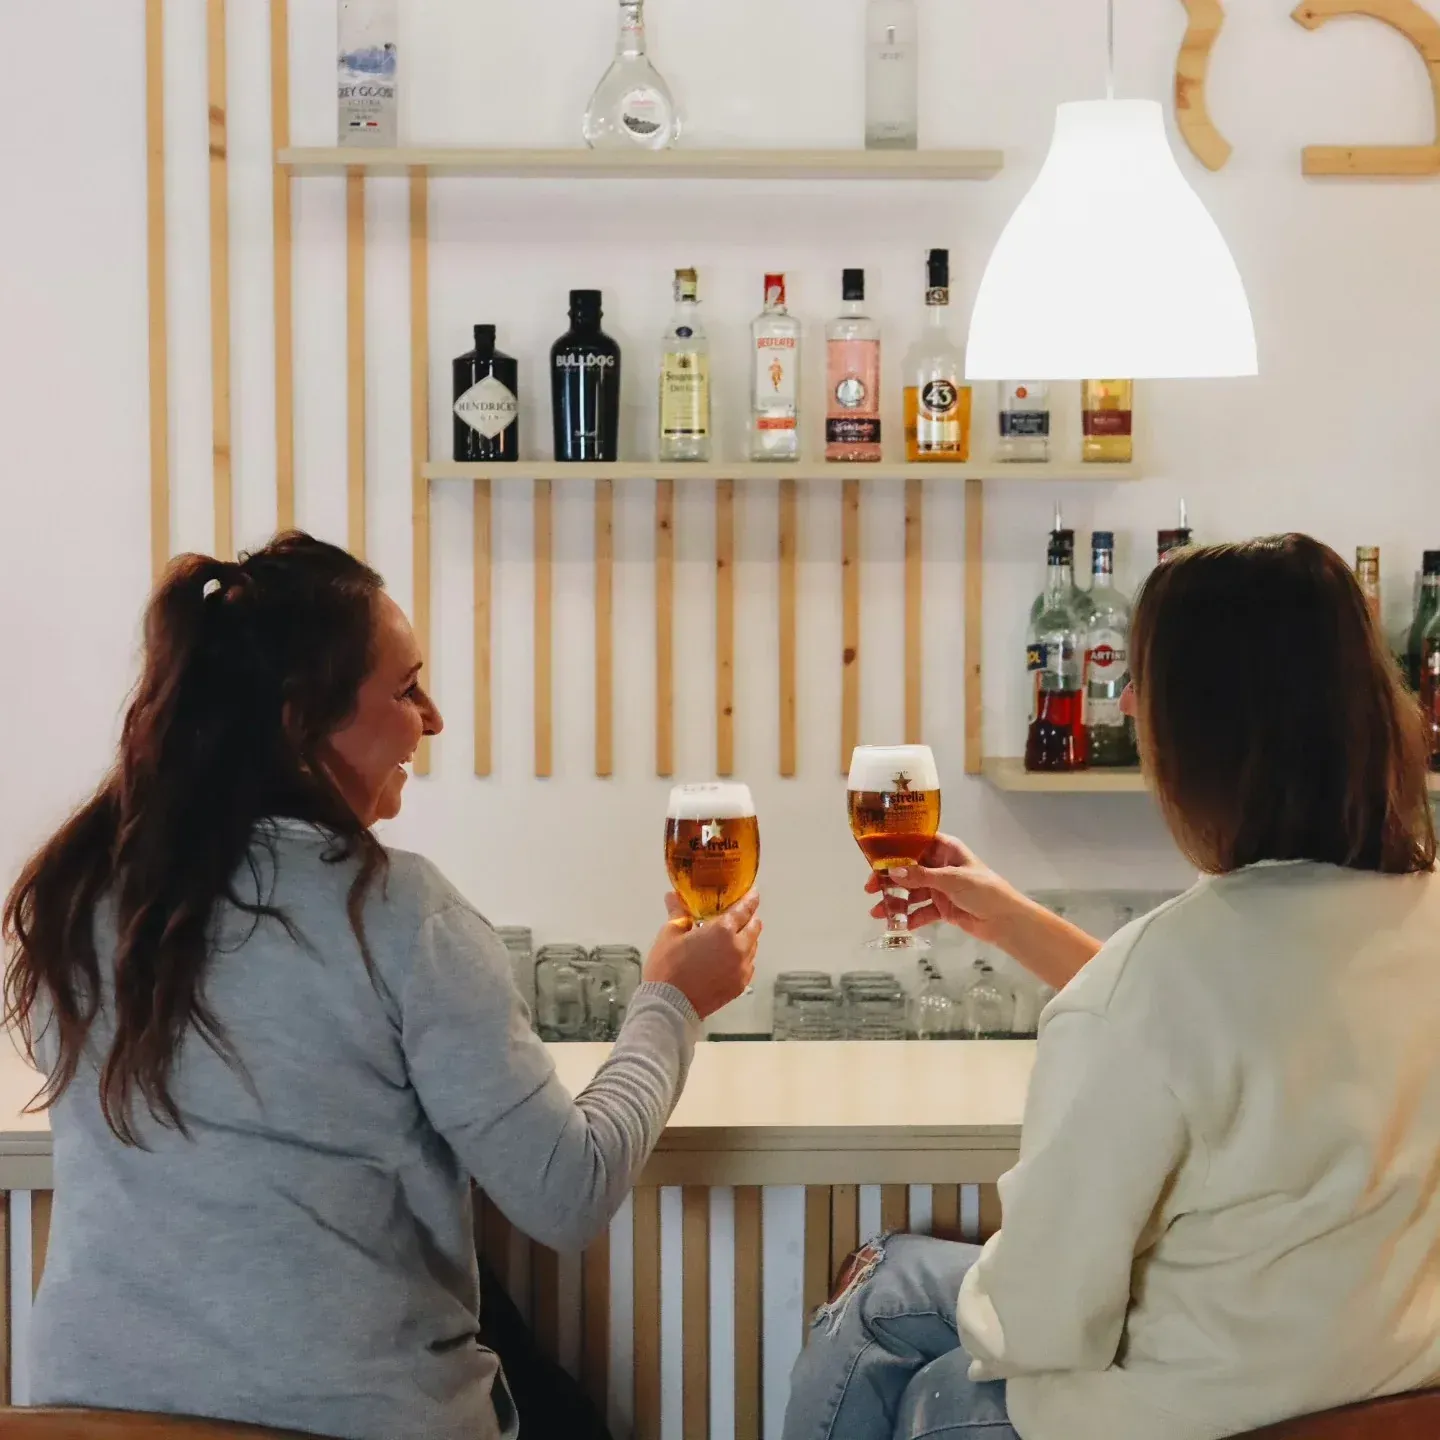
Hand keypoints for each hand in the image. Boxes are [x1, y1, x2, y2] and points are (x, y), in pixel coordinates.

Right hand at [643, 891, 760, 1019]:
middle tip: (741, 914)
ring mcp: (742, 969)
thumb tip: (672, 895)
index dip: (750, 899)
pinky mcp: (740, 985)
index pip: (744, 909)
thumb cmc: (668, 965)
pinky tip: (730, 958)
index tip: (754, 892)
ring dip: (746, 938)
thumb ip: (678, 912)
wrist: (670, 1005)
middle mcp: (739, 948)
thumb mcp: (670, 934)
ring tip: (733, 937)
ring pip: (753, 947)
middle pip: (754, 927)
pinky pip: (748, 965)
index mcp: (723, 930)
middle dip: (750, 918)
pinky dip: (743, 957)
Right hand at [866, 835, 1026, 944]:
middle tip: (869, 887)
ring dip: (896, 901)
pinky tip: (898, 925)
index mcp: (947, 849)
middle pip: (909, 869)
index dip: (896, 846)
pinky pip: (921, 911)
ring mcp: (940, 888)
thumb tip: (892, 872)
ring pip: (912, 892)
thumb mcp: (952, 879)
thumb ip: (921, 876)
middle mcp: (940, 866)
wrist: (1005, 920)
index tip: (875, 852)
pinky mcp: (942, 908)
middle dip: (889, 878)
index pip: (917, 841)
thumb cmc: (984, 890)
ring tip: (877, 912)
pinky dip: (910, 918)